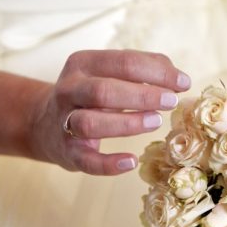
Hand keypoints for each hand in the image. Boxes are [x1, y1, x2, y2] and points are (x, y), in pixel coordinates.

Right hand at [28, 50, 190, 174]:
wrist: (43, 123)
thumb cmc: (90, 96)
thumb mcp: (109, 73)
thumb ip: (143, 69)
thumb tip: (178, 77)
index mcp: (83, 64)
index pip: (123, 62)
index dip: (157, 71)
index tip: (183, 82)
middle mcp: (69, 90)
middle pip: (104, 91)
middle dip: (142, 95)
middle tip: (171, 101)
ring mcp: (64, 122)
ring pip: (91, 123)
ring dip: (126, 123)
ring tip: (156, 121)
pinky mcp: (67, 152)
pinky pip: (86, 161)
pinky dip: (109, 164)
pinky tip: (131, 162)